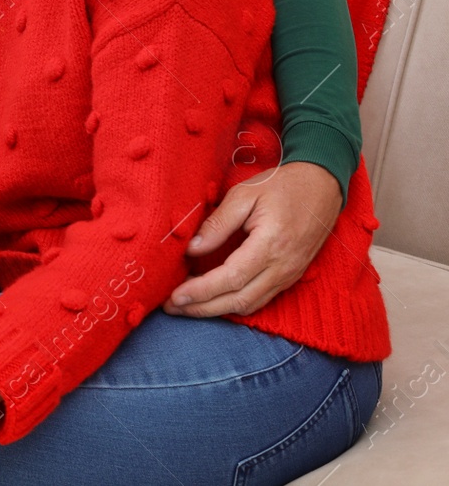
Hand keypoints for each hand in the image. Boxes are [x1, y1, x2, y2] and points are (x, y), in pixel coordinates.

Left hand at [165, 161, 343, 317]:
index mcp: (271, 245)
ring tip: (185, 305)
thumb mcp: (245, 194)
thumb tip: (192, 249)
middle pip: (238, 299)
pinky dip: (234, 304)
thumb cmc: (283, 185)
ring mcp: (289, 274)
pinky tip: (213, 299)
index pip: (231, 278)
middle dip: (202, 308)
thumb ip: (218, 224)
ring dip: (215, 310)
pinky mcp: (290, 276)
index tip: (174, 297)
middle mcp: (283, 267)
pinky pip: (260, 299)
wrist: (323, 186)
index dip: (201, 291)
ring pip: (249, 304)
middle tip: (171, 307)